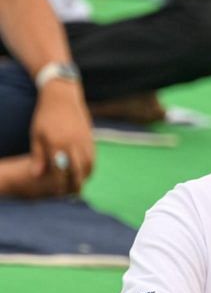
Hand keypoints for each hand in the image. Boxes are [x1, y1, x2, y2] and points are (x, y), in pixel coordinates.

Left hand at [30, 79, 93, 194]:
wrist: (63, 97)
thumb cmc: (45, 116)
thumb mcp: (36, 135)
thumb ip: (38, 156)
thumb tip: (36, 176)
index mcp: (57, 144)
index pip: (60, 171)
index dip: (59, 184)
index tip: (57, 193)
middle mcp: (73, 144)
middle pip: (78, 171)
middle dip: (76, 185)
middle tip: (73, 195)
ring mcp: (84, 141)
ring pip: (88, 166)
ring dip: (85, 177)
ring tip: (79, 184)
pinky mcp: (91, 138)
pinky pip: (93, 158)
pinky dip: (90, 167)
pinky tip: (84, 172)